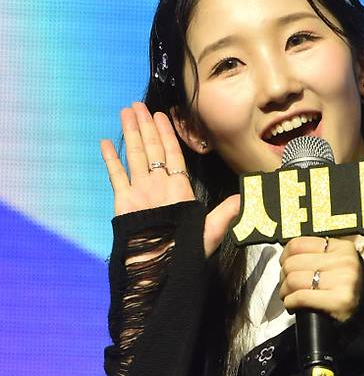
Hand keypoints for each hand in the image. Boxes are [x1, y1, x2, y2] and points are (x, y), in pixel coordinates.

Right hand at [100, 101, 239, 257]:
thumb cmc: (186, 253)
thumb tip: (245, 198)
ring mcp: (141, 193)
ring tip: (126, 112)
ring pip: (134, 156)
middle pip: (152, 150)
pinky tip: (106, 142)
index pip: (173, 155)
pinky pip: (117, 176)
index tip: (163, 115)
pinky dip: (111, 159)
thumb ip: (225, 213)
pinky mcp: (124, 201)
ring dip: (130, 133)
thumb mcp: (211, 232)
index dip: (168, 134)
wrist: (159, 271)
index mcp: (179, 191)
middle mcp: (159, 187)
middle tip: (139, 105)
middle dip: (147, 126)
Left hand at [279, 236, 362, 322]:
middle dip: (284, 277)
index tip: (285, 266)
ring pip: (293, 280)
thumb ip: (314, 254)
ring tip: (290, 296)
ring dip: (285, 292)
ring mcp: (343, 281)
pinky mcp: (338, 301)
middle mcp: (344, 262)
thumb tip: (285, 256)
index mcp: (341, 248)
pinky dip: (290, 303)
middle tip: (287, 286)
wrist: (362, 312)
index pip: (298, 244)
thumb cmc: (343, 288)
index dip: (285, 257)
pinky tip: (294, 305)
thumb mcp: (335, 263)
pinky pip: (300, 297)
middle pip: (293, 263)